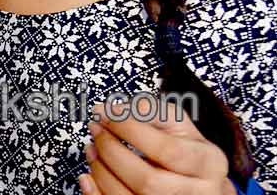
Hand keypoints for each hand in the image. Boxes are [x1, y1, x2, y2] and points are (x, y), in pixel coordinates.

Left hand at [80, 101, 236, 194]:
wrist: (204, 187)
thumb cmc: (186, 151)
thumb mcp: (177, 124)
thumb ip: (148, 110)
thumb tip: (110, 110)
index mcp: (208, 163)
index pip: (165, 148)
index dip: (128, 129)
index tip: (104, 114)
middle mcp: (199, 193)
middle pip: (147, 180)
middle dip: (111, 152)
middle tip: (95, 131)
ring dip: (101, 172)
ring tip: (92, 150)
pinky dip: (97, 193)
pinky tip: (89, 176)